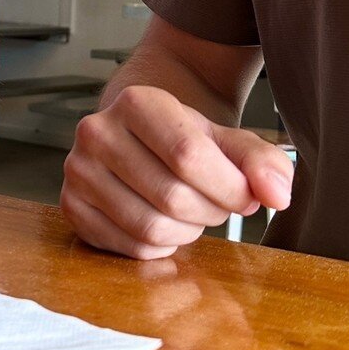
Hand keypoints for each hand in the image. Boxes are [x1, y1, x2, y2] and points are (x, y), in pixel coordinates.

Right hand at [61, 86, 293, 259]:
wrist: (136, 137)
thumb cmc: (184, 140)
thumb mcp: (224, 140)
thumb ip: (260, 161)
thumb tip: (277, 194)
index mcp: (136, 102)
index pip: (189, 155)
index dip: (229, 187)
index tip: (246, 194)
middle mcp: (97, 131)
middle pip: (173, 196)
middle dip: (210, 211)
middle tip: (216, 203)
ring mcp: (78, 170)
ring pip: (151, 227)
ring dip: (187, 231)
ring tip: (190, 211)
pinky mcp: (71, 206)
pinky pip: (130, 247)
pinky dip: (160, 246)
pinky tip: (163, 222)